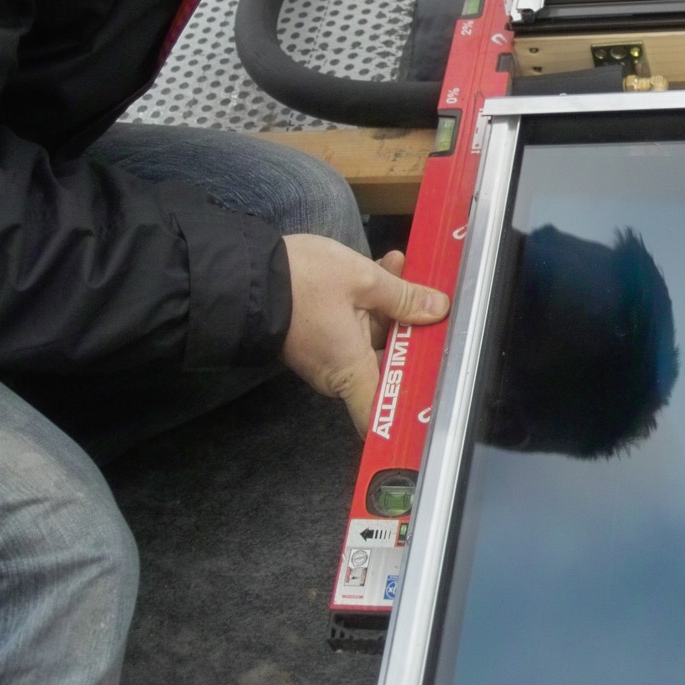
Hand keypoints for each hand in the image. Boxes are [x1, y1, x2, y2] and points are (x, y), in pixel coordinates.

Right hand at [282, 237, 448, 435]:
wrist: (246, 272)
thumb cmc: (302, 281)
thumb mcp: (362, 279)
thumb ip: (403, 297)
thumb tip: (438, 310)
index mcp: (351, 371)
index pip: (378, 418)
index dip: (405, 412)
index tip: (435, 392)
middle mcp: (338, 373)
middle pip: (387, 365)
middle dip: (410, 330)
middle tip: (430, 296)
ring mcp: (327, 356)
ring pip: (372, 338)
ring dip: (391, 306)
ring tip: (401, 266)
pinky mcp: (319, 337)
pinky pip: (354, 327)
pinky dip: (370, 303)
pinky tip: (383, 267)